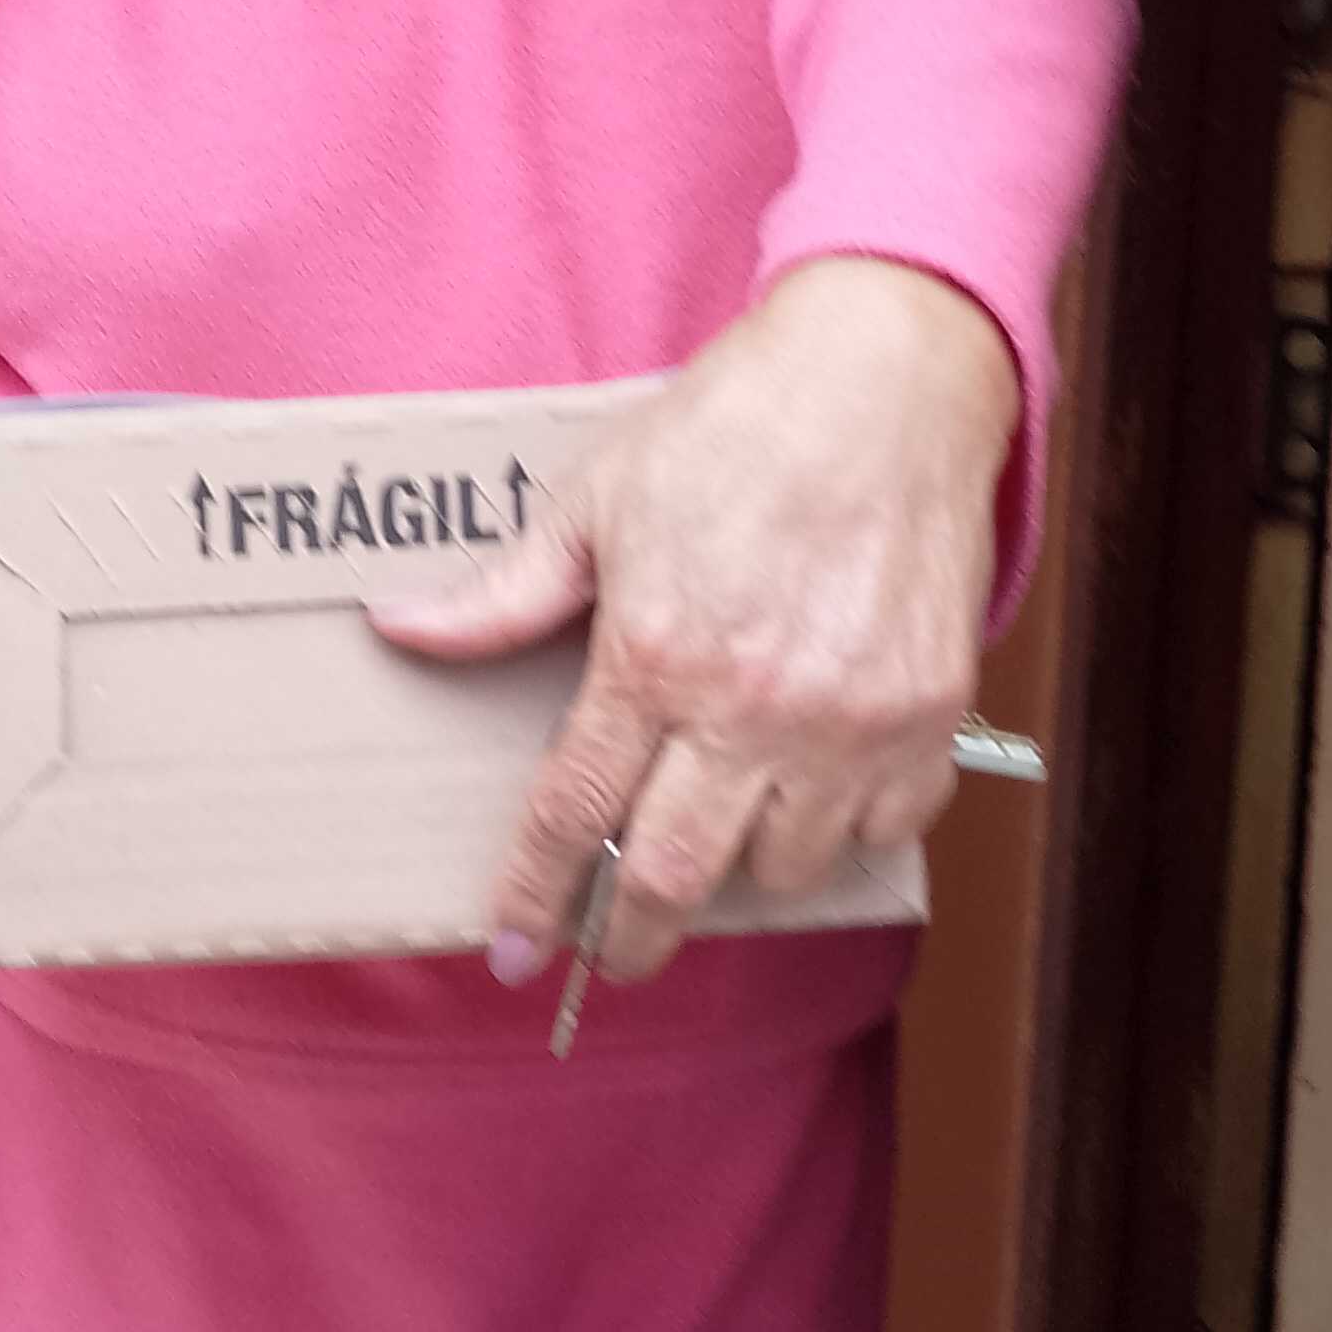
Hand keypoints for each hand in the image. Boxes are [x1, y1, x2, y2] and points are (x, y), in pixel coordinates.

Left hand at [370, 260, 1016, 988]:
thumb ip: (505, 591)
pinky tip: (816, 788)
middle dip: (636, 937)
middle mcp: (755, 707)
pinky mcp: (931, 712)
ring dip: (747, 866)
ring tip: (721, 827)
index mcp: (656, 655)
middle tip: (614, 954)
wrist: (887, 377)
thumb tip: (400, 626)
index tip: (515, 950)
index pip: (578, 813)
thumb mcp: (595, 498)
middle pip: (680, 878)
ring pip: (789, 867)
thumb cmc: (735, 427)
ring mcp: (852, 721)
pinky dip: (848, 828)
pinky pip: (886, 826)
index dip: (537, 895)